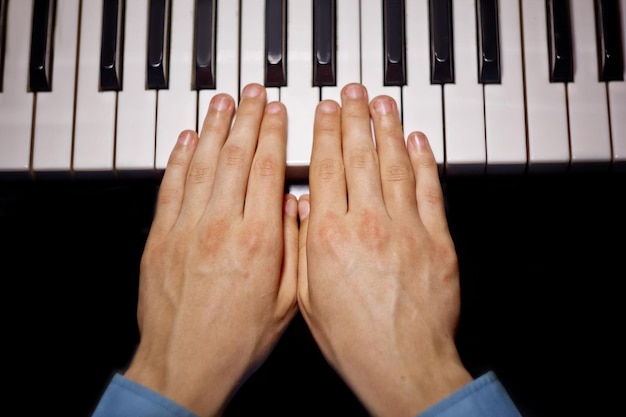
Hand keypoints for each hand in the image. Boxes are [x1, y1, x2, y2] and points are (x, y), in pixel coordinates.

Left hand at [124, 84, 298, 416]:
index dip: (274, 135)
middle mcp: (221, 225)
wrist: (185, 365)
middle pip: (236, 157)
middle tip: (253, 94)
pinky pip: (172, 186)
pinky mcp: (161, 238)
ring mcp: (187, 228)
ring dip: (215, 128)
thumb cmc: (237, 341)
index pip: (267, 170)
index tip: (278, 112)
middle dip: (247, 119)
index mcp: (258, 240)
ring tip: (223, 102)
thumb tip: (296, 209)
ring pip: (203, 164)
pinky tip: (189, 139)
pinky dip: (180, 158)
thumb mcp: (287, 301)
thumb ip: (293, 249)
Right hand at [297, 83, 472, 416]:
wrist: (403, 366)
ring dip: (388, 130)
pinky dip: (424, 162)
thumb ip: (303, 247)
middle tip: (355, 93)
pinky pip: (430, 191)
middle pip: (360, 157)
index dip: (326, 134)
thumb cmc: (353, 340)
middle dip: (356, 119)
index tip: (326, 111)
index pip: (326, 169)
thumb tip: (303, 210)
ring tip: (383, 104)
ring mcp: (406, 229)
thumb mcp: (308, 296)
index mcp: (330, 237)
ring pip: (395, 165)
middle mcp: (368, 224)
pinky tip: (417, 142)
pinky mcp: (436, 241)